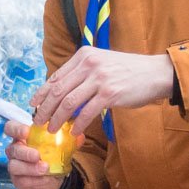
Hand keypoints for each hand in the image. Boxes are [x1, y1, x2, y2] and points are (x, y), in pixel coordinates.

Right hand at [4, 120, 65, 188]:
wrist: (52, 179)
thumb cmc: (52, 157)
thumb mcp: (60, 147)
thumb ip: (68, 141)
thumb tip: (80, 136)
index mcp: (23, 137)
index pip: (11, 128)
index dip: (16, 129)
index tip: (26, 132)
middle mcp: (15, 150)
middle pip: (12, 148)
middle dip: (25, 152)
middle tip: (37, 155)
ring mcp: (14, 165)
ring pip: (14, 165)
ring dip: (30, 167)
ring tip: (45, 168)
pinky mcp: (18, 180)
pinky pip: (22, 179)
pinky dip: (34, 179)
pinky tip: (44, 178)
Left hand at [32, 48, 174, 133]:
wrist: (155, 73)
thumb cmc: (127, 71)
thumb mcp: (101, 63)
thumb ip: (82, 73)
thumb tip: (61, 92)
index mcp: (84, 56)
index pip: (56, 76)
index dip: (41, 92)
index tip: (33, 104)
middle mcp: (89, 65)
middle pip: (58, 90)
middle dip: (45, 108)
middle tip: (38, 122)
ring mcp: (99, 79)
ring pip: (69, 102)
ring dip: (57, 118)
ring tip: (51, 129)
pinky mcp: (110, 93)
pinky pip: (87, 112)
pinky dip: (78, 124)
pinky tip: (74, 132)